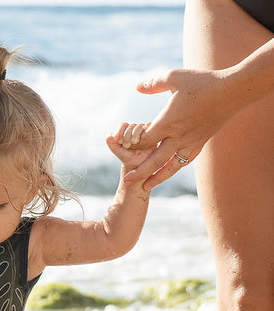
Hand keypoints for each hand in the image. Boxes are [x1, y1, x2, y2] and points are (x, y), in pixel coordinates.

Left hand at [106, 123, 155, 171]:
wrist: (139, 169)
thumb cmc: (128, 160)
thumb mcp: (119, 153)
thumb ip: (112, 145)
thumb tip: (108, 136)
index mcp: (127, 132)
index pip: (124, 125)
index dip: (121, 131)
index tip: (119, 141)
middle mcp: (136, 131)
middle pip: (132, 125)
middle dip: (128, 134)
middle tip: (126, 145)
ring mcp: (145, 133)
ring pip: (141, 126)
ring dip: (136, 133)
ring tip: (134, 143)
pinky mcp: (154, 137)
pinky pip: (151, 130)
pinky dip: (146, 133)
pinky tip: (143, 141)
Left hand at [123, 68, 234, 188]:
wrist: (232, 91)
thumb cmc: (202, 82)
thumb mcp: (175, 77)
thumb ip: (154, 83)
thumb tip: (137, 87)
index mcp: (168, 122)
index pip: (145, 139)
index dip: (133, 143)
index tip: (124, 145)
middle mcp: (178, 137)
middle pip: (155, 160)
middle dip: (140, 171)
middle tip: (128, 181)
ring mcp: (190, 142)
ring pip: (171, 166)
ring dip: (157, 177)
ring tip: (146, 187)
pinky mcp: (200, 143)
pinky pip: (185, 160)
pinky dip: (175, 168)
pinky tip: (170, 171)